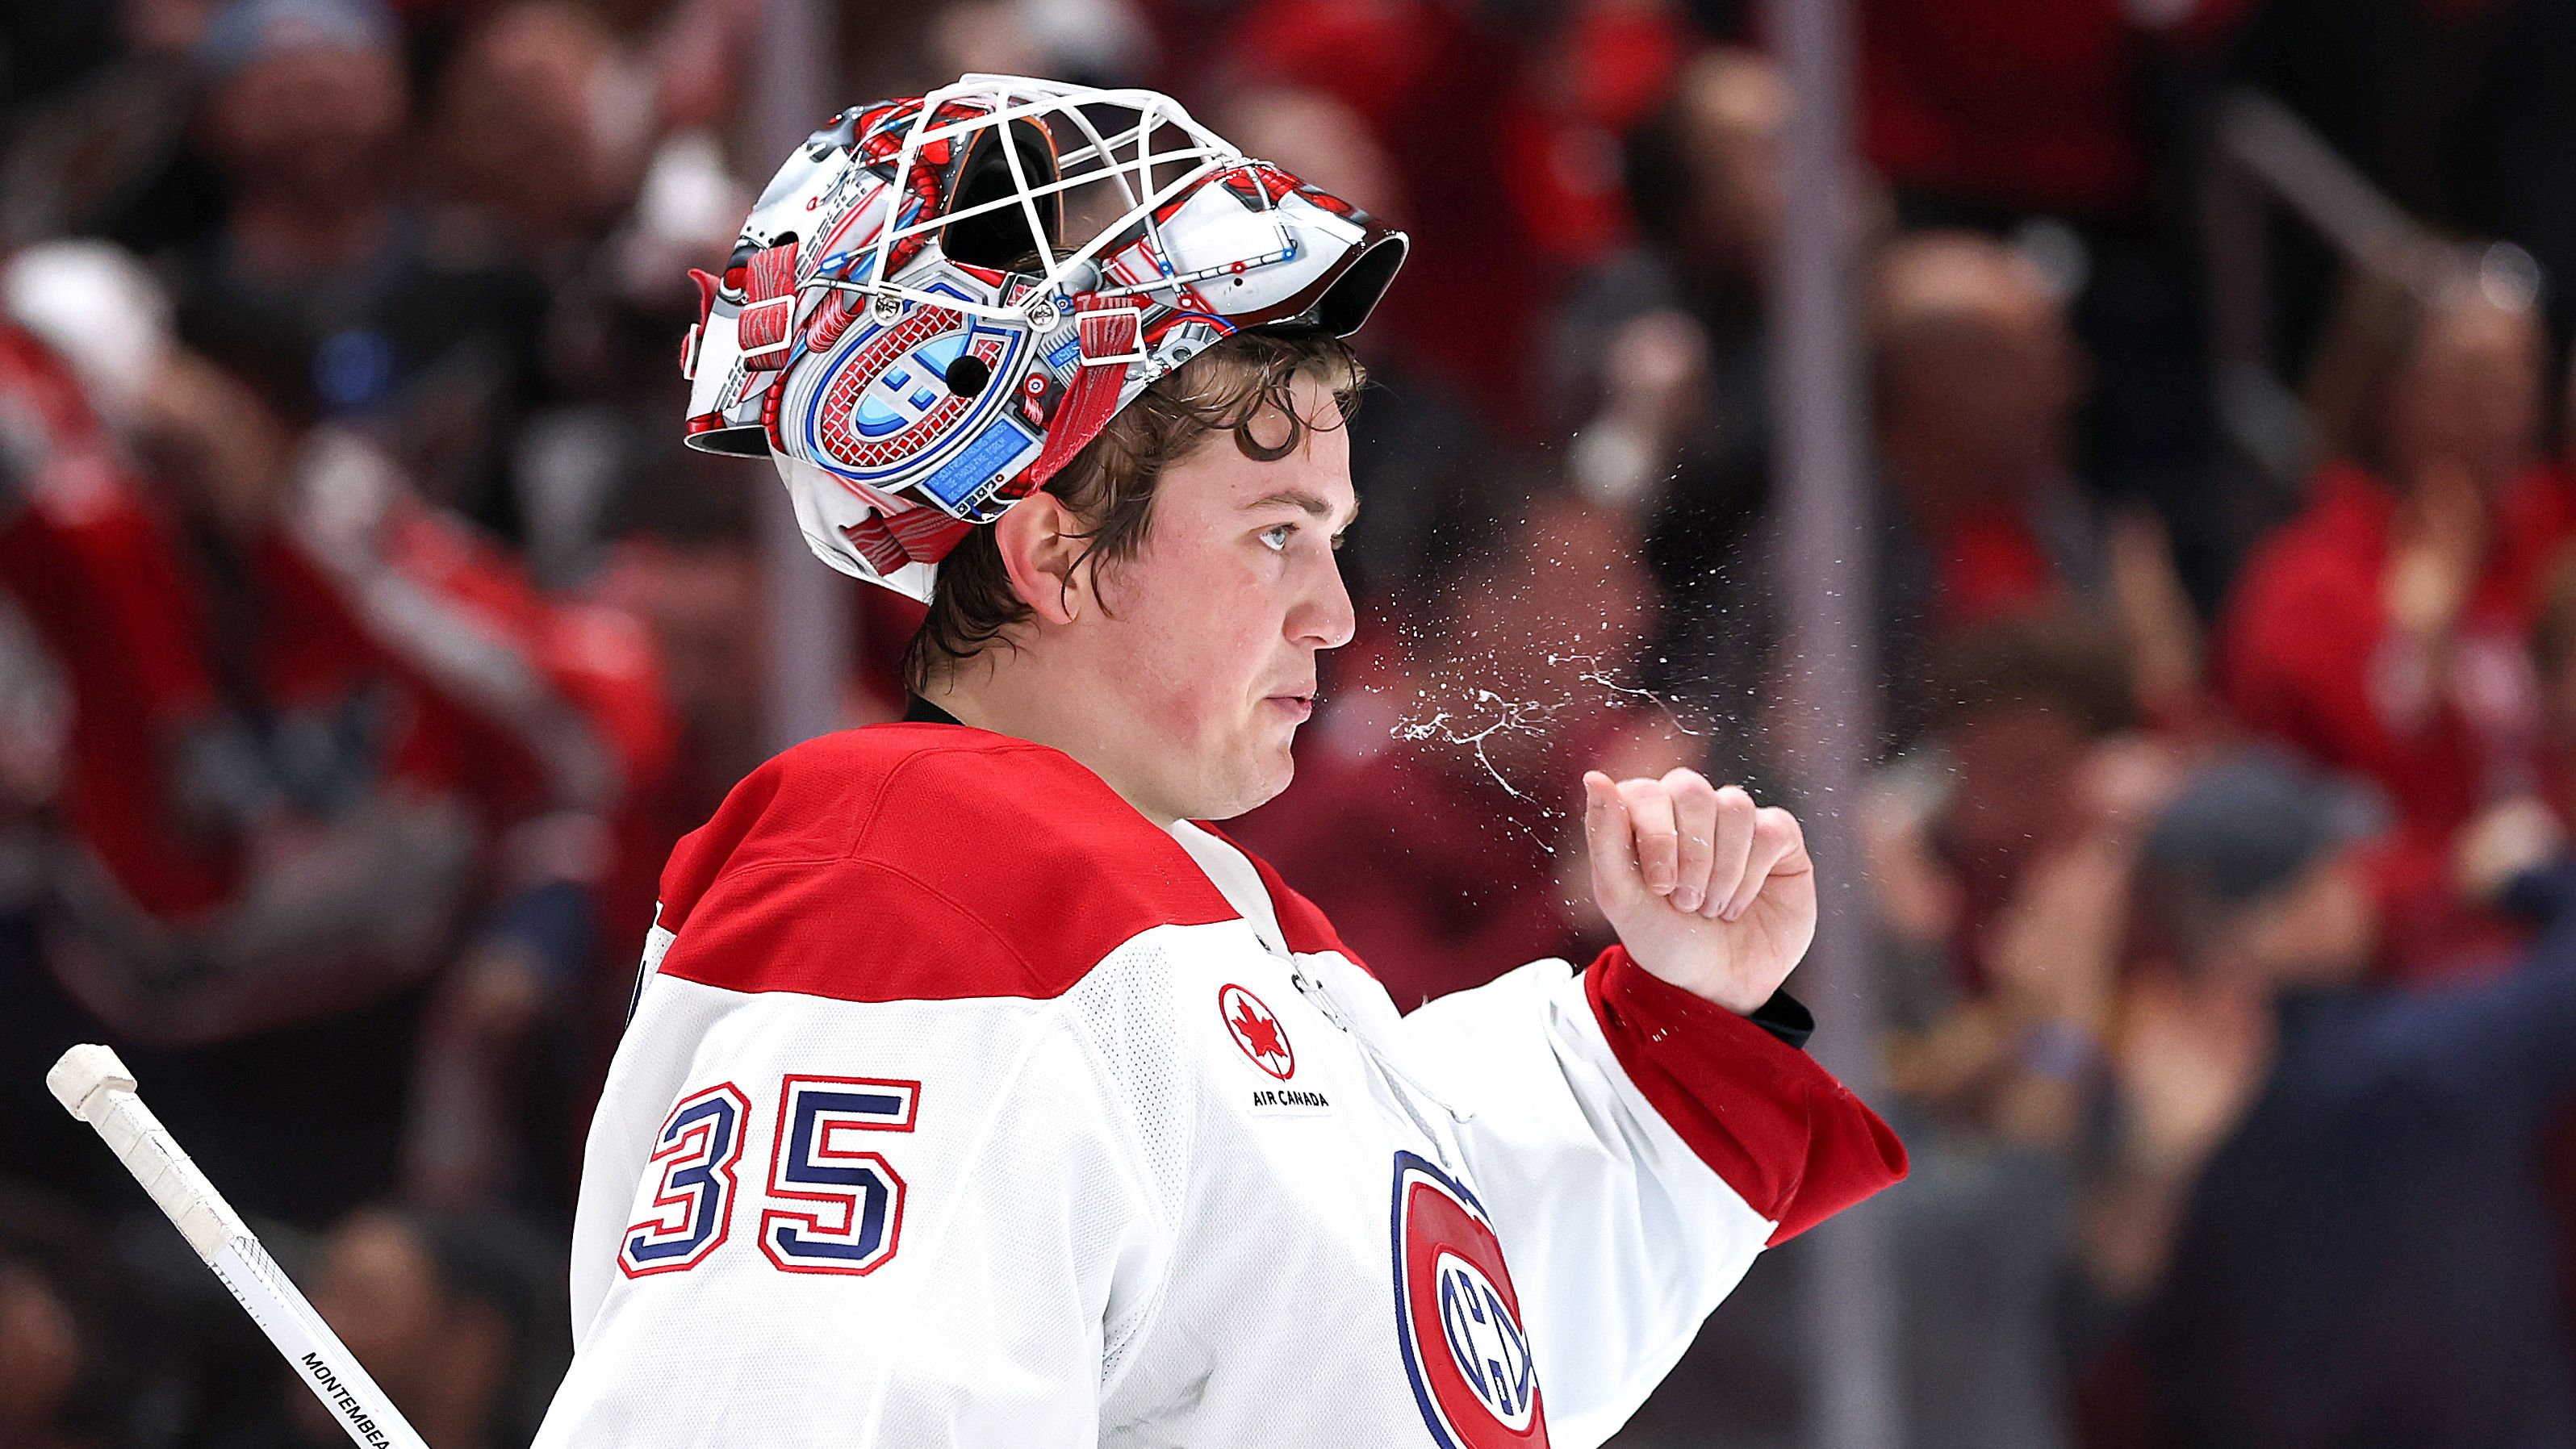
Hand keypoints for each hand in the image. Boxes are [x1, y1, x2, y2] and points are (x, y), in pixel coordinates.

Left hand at [1582, 769, 1814, 1014]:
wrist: (1716, 984)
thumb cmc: (1663, 939)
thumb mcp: (1622, 898)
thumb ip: (1604, 837)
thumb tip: (1595, 777)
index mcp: (1645, 816)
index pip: (1647, 791)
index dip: (1657, 836)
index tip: (1660, 887)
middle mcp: (1690, 810)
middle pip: (1691, 790)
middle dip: (1691, 854)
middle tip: (1687, 902)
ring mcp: (1736, 821)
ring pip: (1734, 806)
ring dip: (1723, 869)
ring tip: (1712, 908)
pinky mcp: (1778, 838)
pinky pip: (1771, 828)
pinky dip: (1753, 873)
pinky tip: (1739, 904)